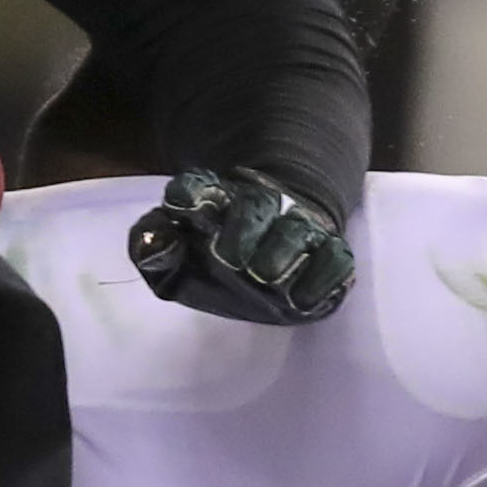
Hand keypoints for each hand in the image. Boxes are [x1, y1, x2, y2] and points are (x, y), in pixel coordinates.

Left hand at [129, 167, 352, 323]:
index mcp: (214, 202)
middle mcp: (260, 208)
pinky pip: (335, 258)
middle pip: (255, 205)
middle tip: (230, 259)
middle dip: (243, 228)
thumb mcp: (171, 263)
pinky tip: (300, 300)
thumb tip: (154, 242)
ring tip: (265, 276)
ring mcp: (299, 229)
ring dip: (282, 250)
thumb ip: (150, 248)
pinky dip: (322, 277)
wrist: (270, 266)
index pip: (198, 186)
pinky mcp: (330, 255)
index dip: (191, 192)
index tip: (181, 204)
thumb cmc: (212, 264)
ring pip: (297, 228)